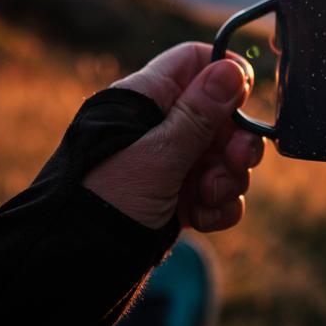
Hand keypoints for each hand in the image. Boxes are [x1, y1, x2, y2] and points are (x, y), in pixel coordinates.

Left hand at [82, 42, 264, 231]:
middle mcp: (159, 126)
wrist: (79, 263)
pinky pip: (216, 190)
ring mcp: (170, 162)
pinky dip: (219, 205)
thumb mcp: (158, 155)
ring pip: (223, 155)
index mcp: (146, 99)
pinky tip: (204, 218)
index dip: (226, 74)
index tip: (246, 99)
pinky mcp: (176, 197)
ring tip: (209, 197)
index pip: (194, 62)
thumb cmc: (109, 199)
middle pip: (220, 113)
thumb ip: (199, 114)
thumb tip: (232, 69)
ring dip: (228, 178)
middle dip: (236, 141)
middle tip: (238, 161)